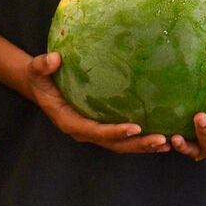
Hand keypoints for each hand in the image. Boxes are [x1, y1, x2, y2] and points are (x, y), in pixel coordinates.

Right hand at [25, 52, 169, 154]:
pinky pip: (122, 138)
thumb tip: (54, 59)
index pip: (95, 131)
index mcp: (70, 121)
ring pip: (121, 145)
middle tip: (162, 140)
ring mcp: (93, 132)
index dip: (115, 132)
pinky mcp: (101, 127)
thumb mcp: (37, 70)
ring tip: (168, 143)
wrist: (40, 87)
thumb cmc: (40, 77)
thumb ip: (43, 65)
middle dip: (138, 144)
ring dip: (144, 146)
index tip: (135, 128)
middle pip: (114, 144)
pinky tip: (162, 137)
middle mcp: (83, 131)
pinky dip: (141, 139)